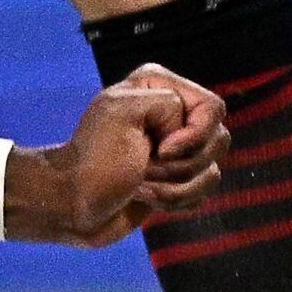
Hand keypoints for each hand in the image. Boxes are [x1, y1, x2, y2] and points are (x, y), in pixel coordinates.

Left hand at [15, 66, 227, 244]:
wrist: (73, 204)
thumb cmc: (94, 160)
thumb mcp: (124, 113)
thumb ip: (168, 105)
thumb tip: (186, 136)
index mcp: (158, 86)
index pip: (212, 109)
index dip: (194, 135)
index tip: (160, 149)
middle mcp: (171, 113)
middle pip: (218, 140)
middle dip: (183, 165)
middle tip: (145, 168)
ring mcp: (176, 148)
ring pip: (211, 170)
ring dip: (176, 187)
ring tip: (141, 186)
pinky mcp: (176, 178)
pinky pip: (202, 191)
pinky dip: (176, 201)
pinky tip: (146, 198)